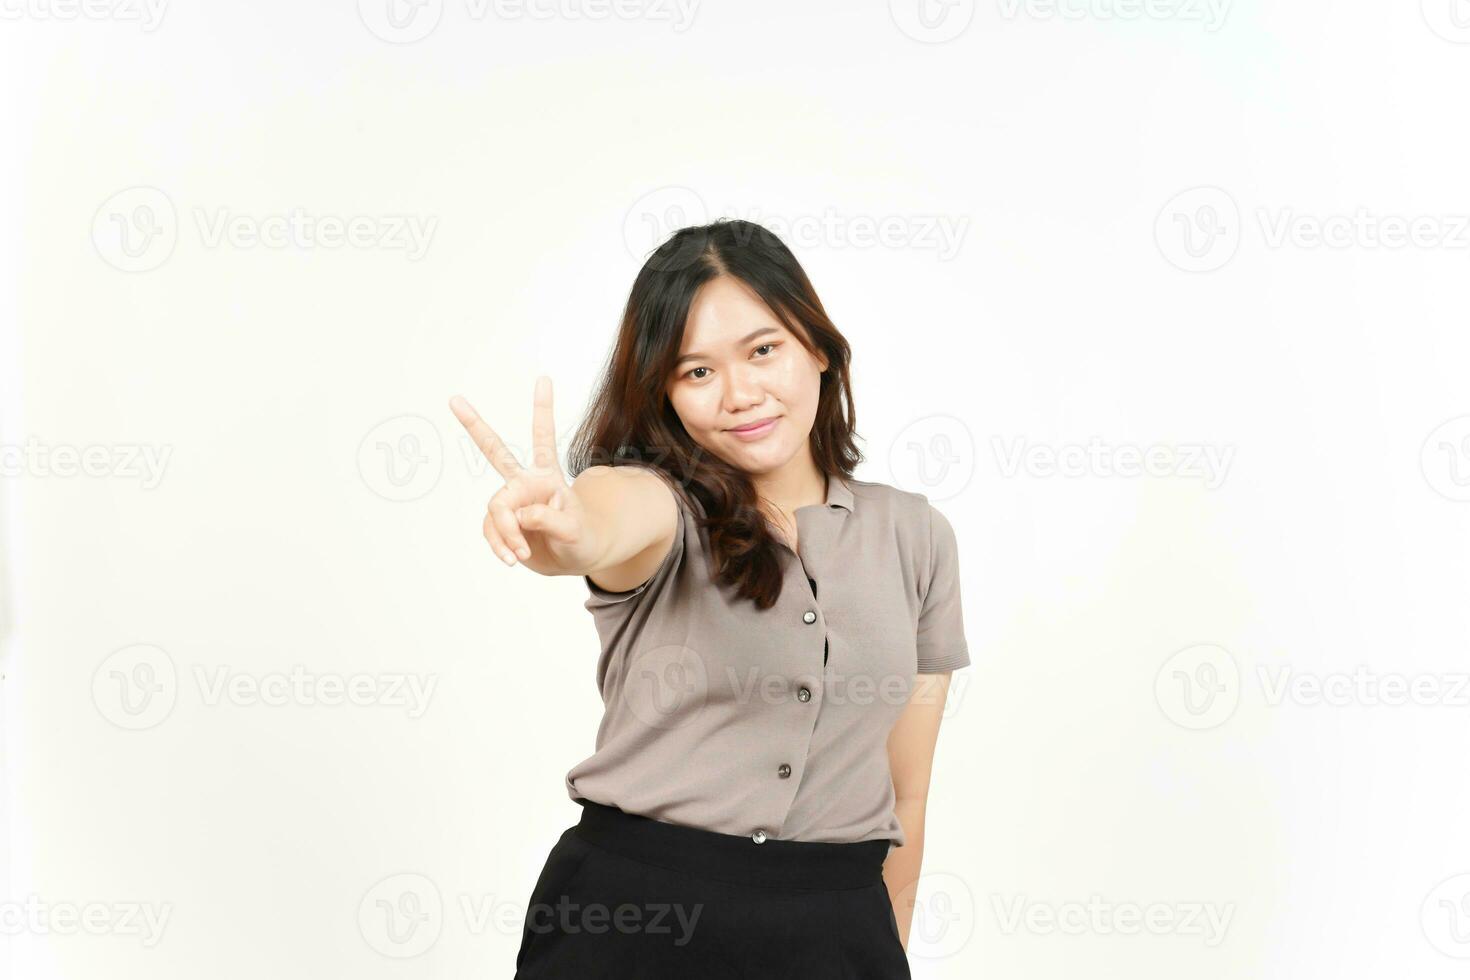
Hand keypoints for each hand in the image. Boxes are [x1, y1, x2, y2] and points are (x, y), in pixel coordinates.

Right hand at [449, 377, 600, 572]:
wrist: (575, 558)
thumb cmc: (583, 539)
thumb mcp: (575, 532)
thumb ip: (550, 520)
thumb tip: (520, 515)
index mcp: (548, 476)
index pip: (543, 439)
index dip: (542, 410)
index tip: (544, 378)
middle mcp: (526, 483)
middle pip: (494, 451)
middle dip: (475, 425)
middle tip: (454, 398)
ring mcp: (512, 502)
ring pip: (495, 512)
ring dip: (505, 535)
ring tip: (520, 554)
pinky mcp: (503, 523)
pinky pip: (492, 532)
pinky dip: (500, 546)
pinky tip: (512, 558)